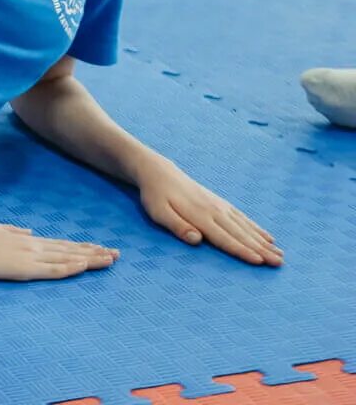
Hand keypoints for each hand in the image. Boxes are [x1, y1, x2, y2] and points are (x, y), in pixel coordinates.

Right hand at [0, 219, 117, 281]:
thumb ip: (12, 230)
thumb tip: (27, 230)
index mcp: (26, 240)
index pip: (60, 244)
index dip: (80, 246)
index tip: (99, 246)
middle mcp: (33, 246)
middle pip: (70, 249)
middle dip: (94, 252)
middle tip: (117, 253)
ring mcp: (30, 256)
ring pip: (67, 258)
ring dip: (90, 259)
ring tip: (110, 259)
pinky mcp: (24, 268)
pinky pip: (52, 269)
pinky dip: (70, 268)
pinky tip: (84, 266)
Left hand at [138, 163, 281, 265]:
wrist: (160, 173)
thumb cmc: (156, 196)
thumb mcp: (158, 212)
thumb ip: (177, 226)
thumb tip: (196, 240)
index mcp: (200, 216)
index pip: (224, 238)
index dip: (242, 251)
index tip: (259, 261)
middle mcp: (215, 211)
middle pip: (241, 234)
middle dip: (261, 250)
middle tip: (280, 263)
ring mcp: (220, 206)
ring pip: (246, 227)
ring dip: (264, 242)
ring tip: (281, 254)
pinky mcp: (221, 204)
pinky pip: (243, 218)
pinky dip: (257, 228)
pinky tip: (268, 237)